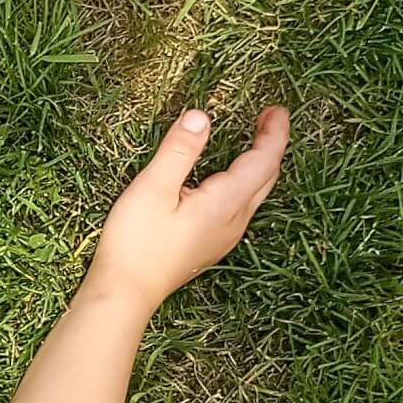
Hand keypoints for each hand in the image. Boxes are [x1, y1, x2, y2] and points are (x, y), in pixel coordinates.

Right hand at [88, 105, 289, 310]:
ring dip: (258, 166)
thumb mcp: (153, 188)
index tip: (276, 109)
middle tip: (266, 120)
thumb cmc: (136, 243)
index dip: (274, 132)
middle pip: (266, 177)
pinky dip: (244, 185)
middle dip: (270, 146)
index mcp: (225, 202)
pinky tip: (226, 182)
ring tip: (251, 144)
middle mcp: (234, 221)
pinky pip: (240, 208)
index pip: (264, 160)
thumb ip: (179, 150)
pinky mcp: (210, 246)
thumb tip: (201, 116)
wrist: (126, 293)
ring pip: (255, 194)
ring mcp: (224, 237)